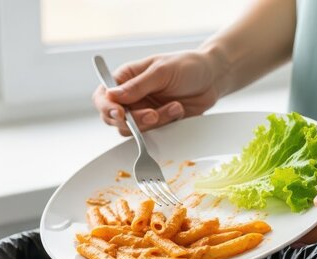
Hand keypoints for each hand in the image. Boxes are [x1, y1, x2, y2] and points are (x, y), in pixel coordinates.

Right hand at [92, 50, 225, 135]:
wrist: (213, 78)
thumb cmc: (187, 66)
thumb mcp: (161, 71)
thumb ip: (137, 86)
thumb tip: (112, 96)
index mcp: (125, 78)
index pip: (103, 97)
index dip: (107, 108)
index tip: (120, 114)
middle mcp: (130, 97)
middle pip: (115, 119)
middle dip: (134, 121)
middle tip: (153, 115)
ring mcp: (143, 112)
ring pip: (134, 130)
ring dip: (155, 122)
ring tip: (174, 107)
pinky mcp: (157, 123)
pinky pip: (153, 133)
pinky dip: (166, 124)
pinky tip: (178, 110)